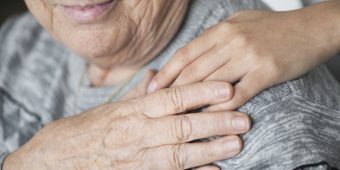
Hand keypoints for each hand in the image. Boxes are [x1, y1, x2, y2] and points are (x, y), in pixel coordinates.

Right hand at [4, 81, 250, 169]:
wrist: (59, 157)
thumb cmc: (91, 128)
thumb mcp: (115, 105)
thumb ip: (140, 93)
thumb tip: (159, 75)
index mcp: (133, 110)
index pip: (173, 97)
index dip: (201, 91)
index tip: (227, 88)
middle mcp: (137, 133)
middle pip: (182, 126)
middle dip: (215, 122)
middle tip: (243, 119)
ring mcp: (137, 158)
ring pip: (178, 154)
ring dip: (209, 150)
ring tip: (236, 145)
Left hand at [148, 2, 339, 110]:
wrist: (311, 28)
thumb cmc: (274, 27)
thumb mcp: (240, 23)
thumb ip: (216, 37)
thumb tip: (194, 53)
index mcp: (222, 30)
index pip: (186, 54)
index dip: (166, 72)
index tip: (152, 87)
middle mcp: (231, 41)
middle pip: (193, 70)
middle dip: (172, 90)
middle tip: (157, 106)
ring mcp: (248, 56)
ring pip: (211, 83)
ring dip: (192, 102)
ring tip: (178, 116)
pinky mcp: (265, 72)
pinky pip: (237, 93)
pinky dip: (221, 107)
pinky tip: (210, 116)